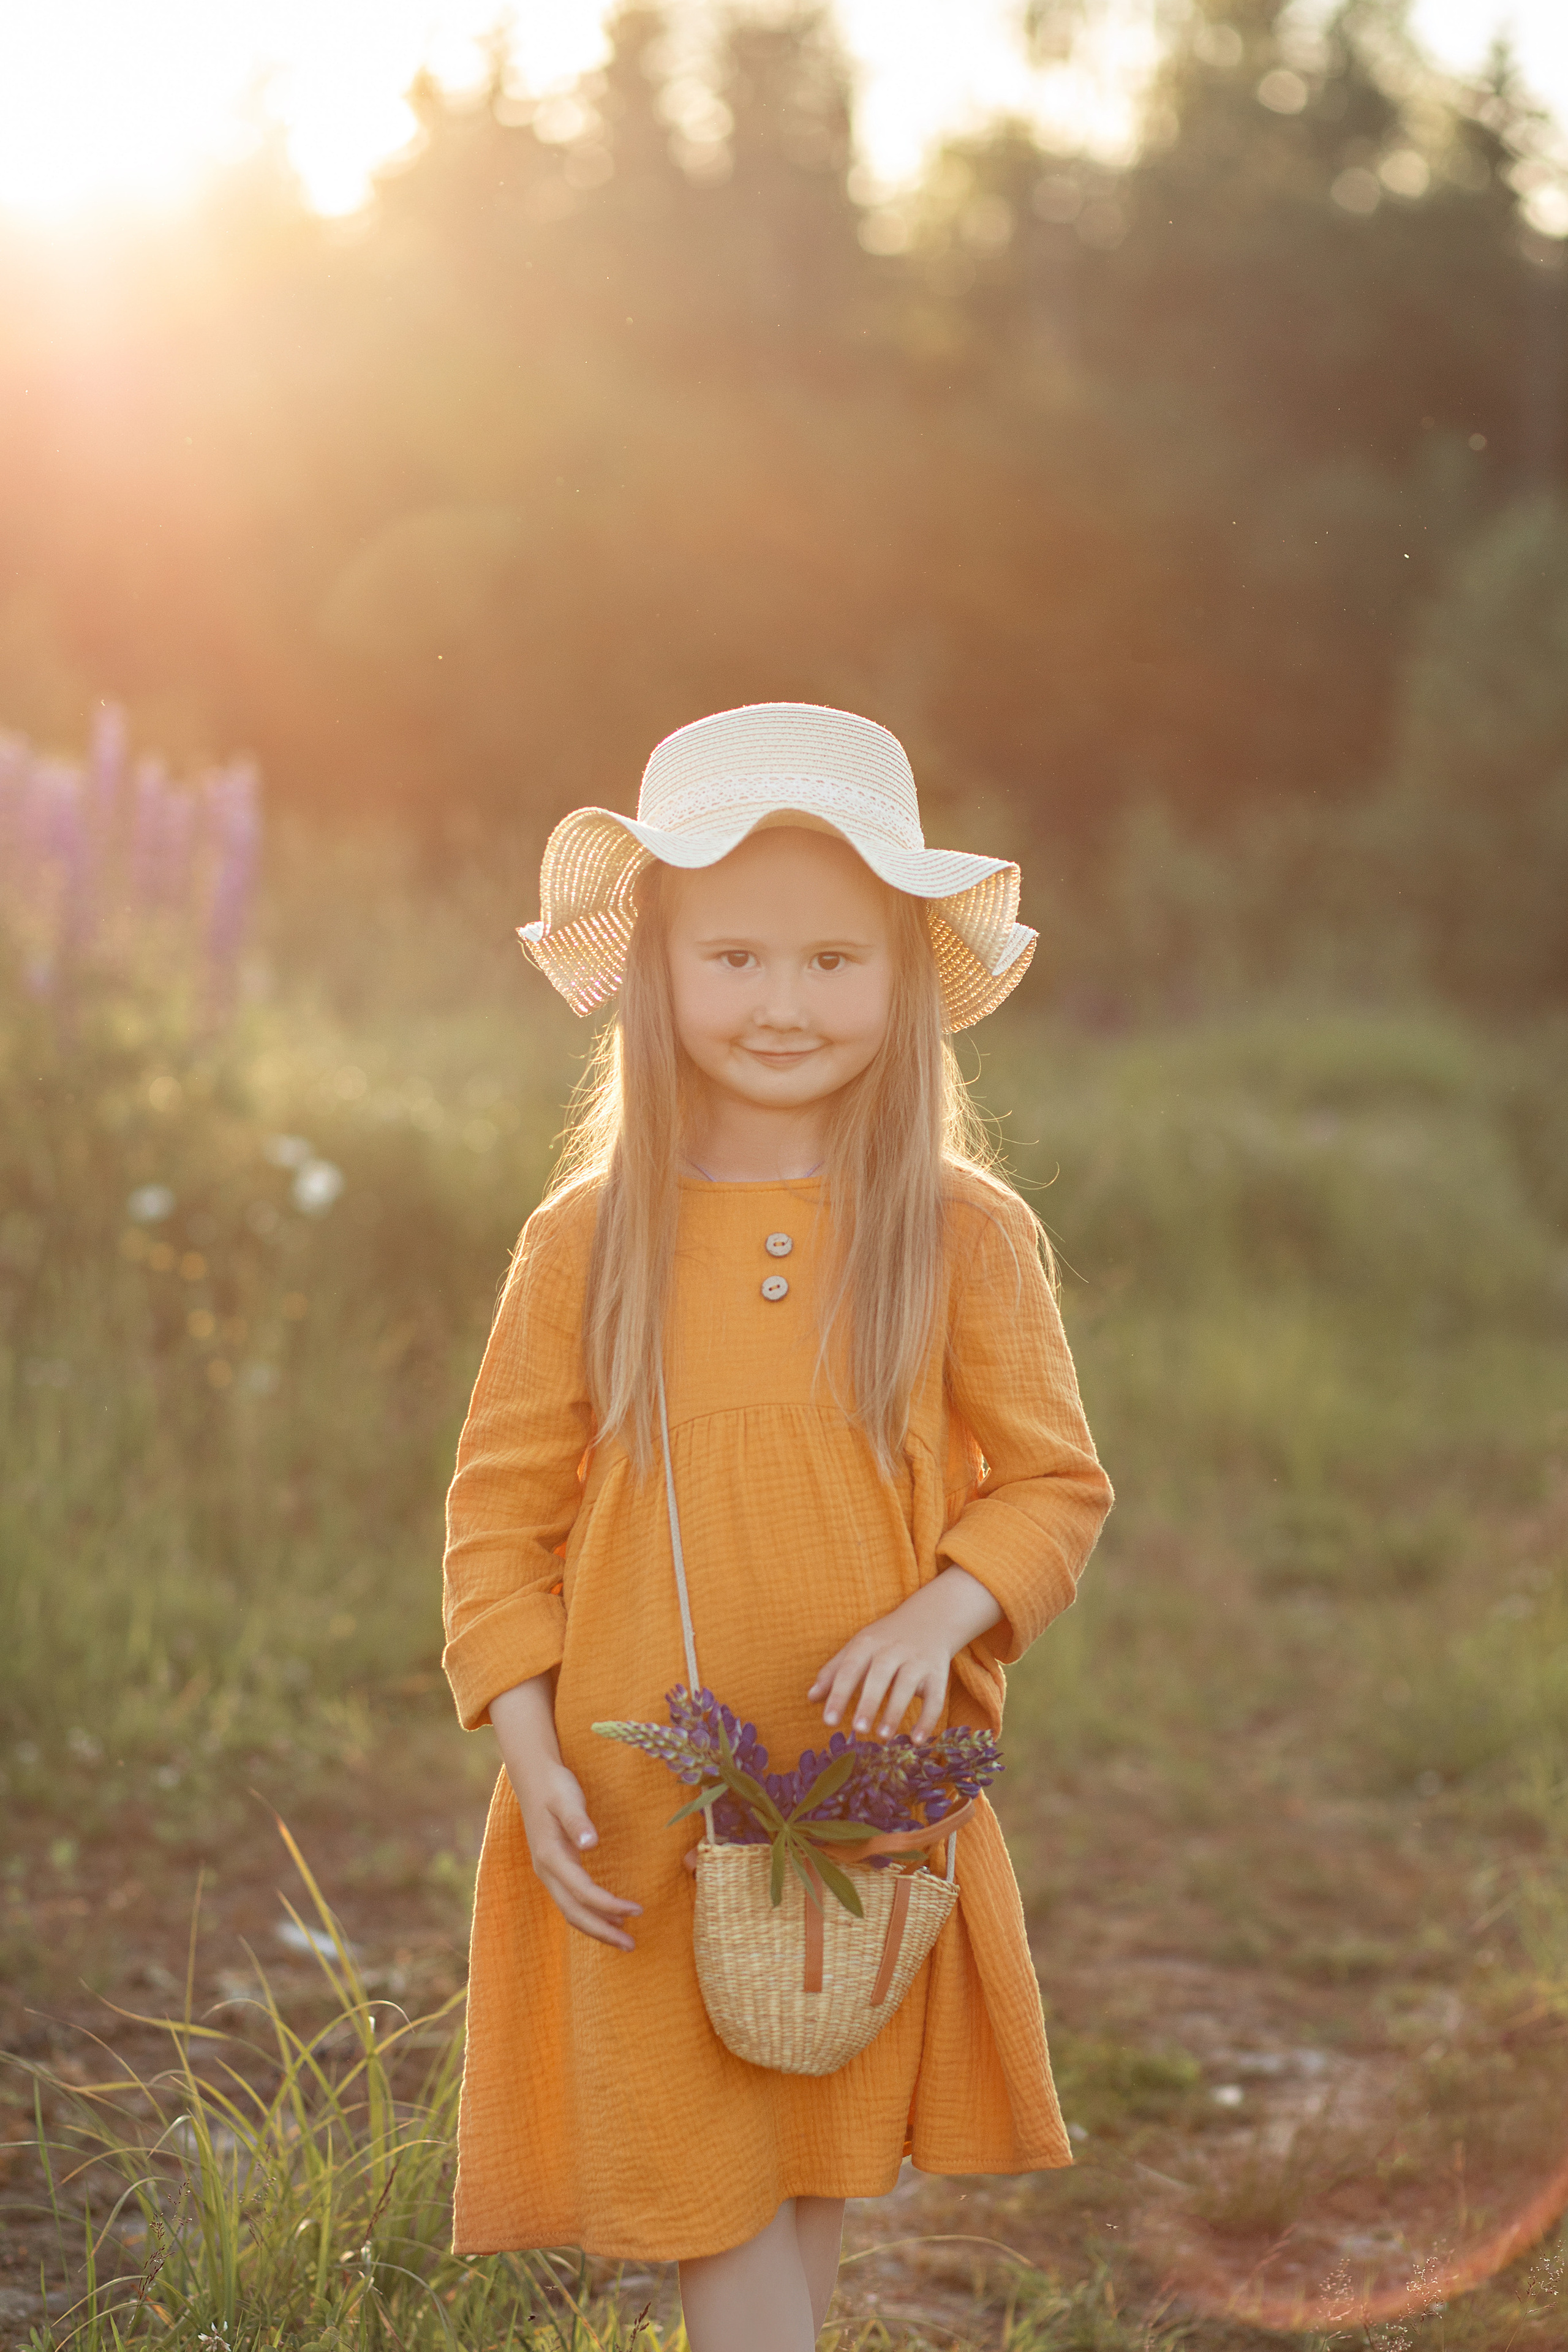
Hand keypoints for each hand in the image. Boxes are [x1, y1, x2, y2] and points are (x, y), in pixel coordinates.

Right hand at [490, 1677, 641, 1952]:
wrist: (534, 1778)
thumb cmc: (555, 1786)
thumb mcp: (567, 1797)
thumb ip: (578, 1820)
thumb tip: (590, 1843)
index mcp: (551, 1856)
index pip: (583, 1892)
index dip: (608, 1905)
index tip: (637, 1910)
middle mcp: (547, 1870)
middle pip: (574, 1912)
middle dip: (602, 1931)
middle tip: (632, 1946)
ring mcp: (548, 1872)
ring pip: (570, 1911)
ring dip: (597, 1927)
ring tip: (625, 1939)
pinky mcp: (553, 1869)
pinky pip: (570, 1901)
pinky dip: (589, 1914)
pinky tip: (608, 1917)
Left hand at [807, 1567, 1003, 1742]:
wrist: (931, 1618)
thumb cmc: (886, 1639)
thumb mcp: (859, 1647)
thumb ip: (834, 1671)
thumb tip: (811, 1697)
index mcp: (868, 1643)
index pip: (850, 1669)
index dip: (838, 1694)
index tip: (828, 1721)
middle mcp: (893, 1650)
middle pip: (879, 1676)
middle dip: (869, 1702)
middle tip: (858, 1729)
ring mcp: (917, 1661)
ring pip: (906, 1687)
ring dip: (895, 1712)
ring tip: (882, 1736)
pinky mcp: (937, 1674)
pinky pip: (935, 1698)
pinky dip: (928, 1720)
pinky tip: (917, 1741)